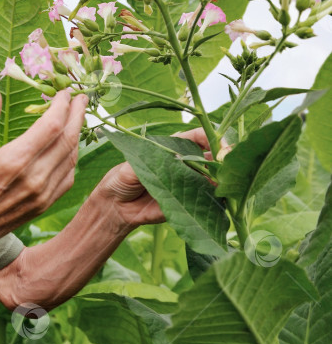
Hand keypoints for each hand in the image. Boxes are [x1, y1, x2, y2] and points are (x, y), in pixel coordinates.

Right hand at [0, 86, 86, 261]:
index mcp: (14, 160)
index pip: (51, 126)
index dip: (62, 106)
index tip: (64, 92)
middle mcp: (33, 178)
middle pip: (68, 140)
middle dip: (77, 115)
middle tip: (81, 98)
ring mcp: (41, 194)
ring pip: (71, 159)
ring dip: (77, 135)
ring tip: (77, 118)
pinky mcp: (43, 206)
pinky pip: (67, 178)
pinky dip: (72, 158)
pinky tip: (68, 147)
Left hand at [92, 127, 223, 228]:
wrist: (115, 207)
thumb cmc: (121, 179)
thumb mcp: (133, 166)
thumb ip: (152, 162)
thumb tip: (174, 160)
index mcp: (171, 148)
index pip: (198, 137)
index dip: (211, 139)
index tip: (218, 146)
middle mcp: (184, 164)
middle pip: (212, 157)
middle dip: (223, 158)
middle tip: (228, 164)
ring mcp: (188, 183)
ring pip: (214, 178)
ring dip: (222, 178)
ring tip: (225, 181)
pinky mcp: (188, 203)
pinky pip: (207, 199)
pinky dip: (217, 198)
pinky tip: (220, 196)